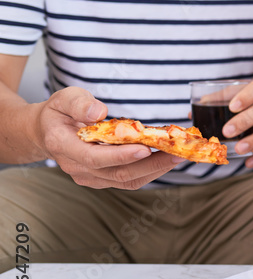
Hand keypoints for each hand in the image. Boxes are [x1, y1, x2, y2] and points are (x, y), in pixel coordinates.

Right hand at [42, 87, 178, 188]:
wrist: (47, 132)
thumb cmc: (58, 113)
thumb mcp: (63, 98)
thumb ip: (79, 104)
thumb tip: (98, 112)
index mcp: (63, 146)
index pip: (93, 157)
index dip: (120, 155)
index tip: (145, 149)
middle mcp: (76, 167)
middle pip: (117, 173)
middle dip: (150, 164)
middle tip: (176, 152)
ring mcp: (90, 177)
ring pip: (127, 180)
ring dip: (155, 169)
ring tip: (178, 155)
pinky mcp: (102, 179)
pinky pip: (130, 180)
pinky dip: (150, 171)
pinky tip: (166, 159)